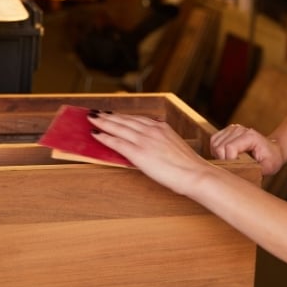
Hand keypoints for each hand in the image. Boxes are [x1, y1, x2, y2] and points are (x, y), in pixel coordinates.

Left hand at [91, 112, 210, 195]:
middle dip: (108, 116)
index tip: (112, 113)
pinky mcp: (138, 153)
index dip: (122, 116)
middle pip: (125, 120)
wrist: (194, 173)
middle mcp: (151, 130)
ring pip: (118, 127)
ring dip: (103, 122)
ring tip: (91, 118)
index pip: (137, 118)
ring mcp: (144, 140)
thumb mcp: (175, 145)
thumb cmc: (187, 165)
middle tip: (95, 112)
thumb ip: (163, 138)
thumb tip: (154, 136)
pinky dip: (105, 137)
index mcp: (161, 127)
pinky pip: (117, 142)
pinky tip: (95, 134)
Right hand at [210, 124, 284, 175]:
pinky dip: (215, 150)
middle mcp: (240, 129)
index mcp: (250, 136)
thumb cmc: (271, 159)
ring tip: (229, 162)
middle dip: (223, 160)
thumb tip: (240, 176)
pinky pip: (213, 140)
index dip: (229, 161)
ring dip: (218, 155)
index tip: (236, 169)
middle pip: (219, 146)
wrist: (273, 150)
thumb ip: (255, 170)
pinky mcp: (227, 131)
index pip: (229, 148)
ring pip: (214, 143)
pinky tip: (224, 157)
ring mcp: (232, 128)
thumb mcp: (268, 168)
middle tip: (233, 167)